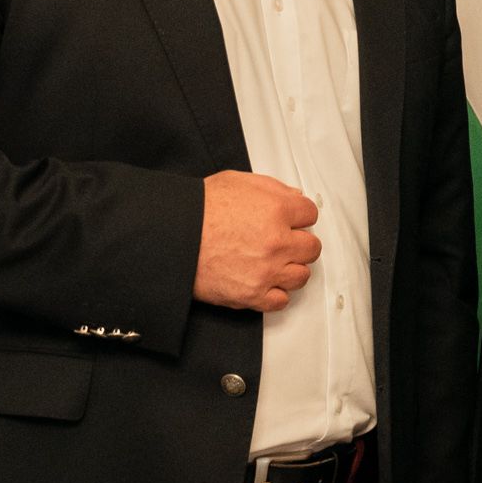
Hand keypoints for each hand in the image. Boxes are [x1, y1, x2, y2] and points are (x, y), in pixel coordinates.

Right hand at [195, 171, 319, 311]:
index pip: (311, 215)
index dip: (298, 217)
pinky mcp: (252, 294)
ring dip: (290, 269)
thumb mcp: (237, 181)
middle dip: (298, 243)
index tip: (290, 221)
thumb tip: (294, 197)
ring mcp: (266, 270)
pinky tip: (265, 282)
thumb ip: (273, 188)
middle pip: (311, 247)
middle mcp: (277, 242)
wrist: (170, 236)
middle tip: (281, 242)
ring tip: (273, 263)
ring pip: (301, 275)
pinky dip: (275, 293)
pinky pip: (281, 301)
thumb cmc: (197, 210)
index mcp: (277, 210)